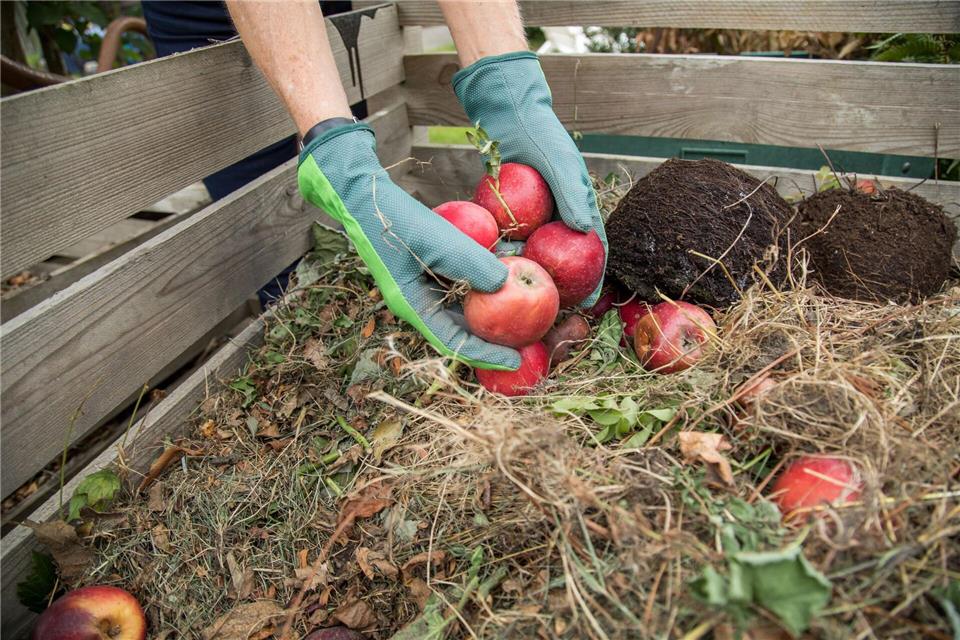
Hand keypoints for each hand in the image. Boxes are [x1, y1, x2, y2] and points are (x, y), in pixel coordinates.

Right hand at [298, 123, 519, 369]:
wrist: (364, 198)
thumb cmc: (398, 222)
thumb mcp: (440, 243)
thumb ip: (474, 264)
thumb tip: (507, 283)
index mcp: (414, 308)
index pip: (454, 344)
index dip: (485, 355)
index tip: (514, 360)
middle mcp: (416, 305)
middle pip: (456, 334)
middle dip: (488, 341)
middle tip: (522, 343)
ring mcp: (417, 289)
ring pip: (456, 313)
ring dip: (484, 317)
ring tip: (515, 319)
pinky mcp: (422, 273)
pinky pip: (453, 291)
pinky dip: (476, 292)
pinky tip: (499, 283)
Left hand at [452, 51, 606, 305]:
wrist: (508, 116)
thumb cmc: (540, 134)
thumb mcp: (559, 163)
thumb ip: (572, 194)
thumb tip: (585, 231)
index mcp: (578, 206)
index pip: (593, 248)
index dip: (595, 277)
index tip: (590, 304)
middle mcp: (558, 215)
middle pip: (563, 259)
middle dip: (561, 287)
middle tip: (555, 314)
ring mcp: (534, 217)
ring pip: (535, 254)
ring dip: (531, 277)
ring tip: (524, 305)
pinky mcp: (511, 213)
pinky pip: (510, 240)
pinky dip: (506, 257)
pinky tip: (496, 276)